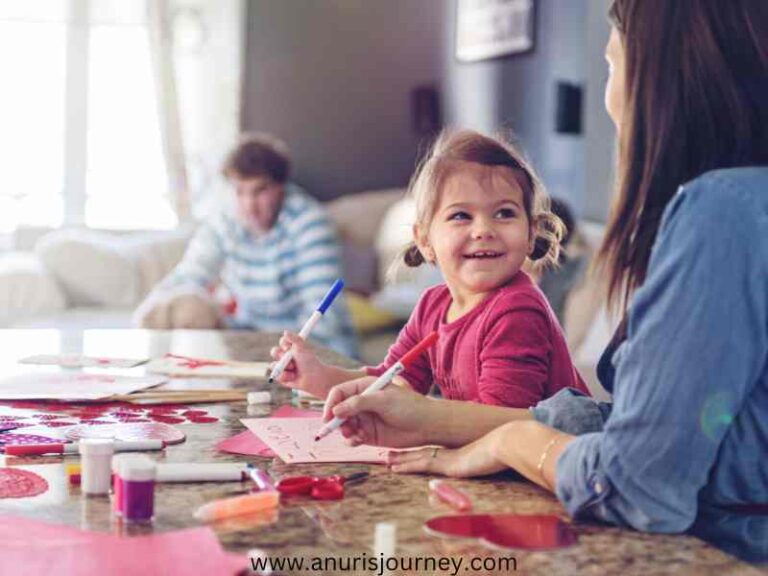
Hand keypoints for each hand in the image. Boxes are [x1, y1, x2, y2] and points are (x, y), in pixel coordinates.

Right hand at [269, 331, 329, 397]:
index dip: (284, 344)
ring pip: (273, 364)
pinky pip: (276, 375)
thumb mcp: (302, 348)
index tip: (289, 347)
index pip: (282, 342)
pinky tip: (293, 377)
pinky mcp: (281, 377)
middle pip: (274, 351)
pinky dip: (284, 375)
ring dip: (284, 366)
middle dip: (279, 355)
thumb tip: (285, 332)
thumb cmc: (309, 362)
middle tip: (287, 358)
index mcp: (291, 348)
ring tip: (294, 368)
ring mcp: (282, 367)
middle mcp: (285, 356)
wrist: (314, 378)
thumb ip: (294, 339)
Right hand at [322, 377, 435, 447]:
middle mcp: (361, 402)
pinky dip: (351, 440)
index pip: (339, 392)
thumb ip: (359, 403)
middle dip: (336, 421)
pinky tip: (359, 440)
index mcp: (364, 387)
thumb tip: (336, 410)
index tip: (329, 417)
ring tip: (356, 435)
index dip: (331, 403)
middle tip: (344, 428)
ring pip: (343, 425)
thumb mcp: (383, 400)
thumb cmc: (409, 407)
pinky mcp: (368, 434)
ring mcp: (364, 418)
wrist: (427, 426)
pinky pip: (352, 437)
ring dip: (345, 431)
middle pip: (338, 410)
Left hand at [386, 424, 512, 477]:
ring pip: (418, 457)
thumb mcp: (489, 460)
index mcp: (458, 453)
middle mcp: (450, 453)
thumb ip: (480, 463)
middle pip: (422, 454)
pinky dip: (407, 466)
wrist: (508, 444)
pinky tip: (395, 468)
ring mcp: (447, 457)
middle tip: (389, 456)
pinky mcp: (448, 464)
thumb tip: (477, 467)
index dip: (418, 455)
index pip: (434, 453)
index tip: (407, 455)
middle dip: (405, 456)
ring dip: (401, 460)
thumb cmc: (504, 452)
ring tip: (387, 461)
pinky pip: (422, 464)